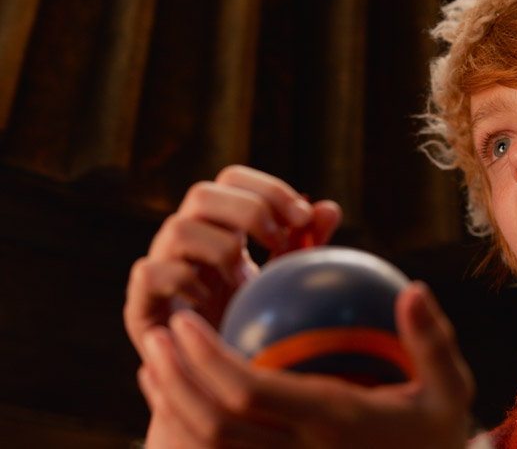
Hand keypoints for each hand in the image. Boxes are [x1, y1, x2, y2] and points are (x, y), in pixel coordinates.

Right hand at [124, 165, 341, 360]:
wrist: (218, 385)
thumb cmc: (251, 325)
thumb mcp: (284, 282)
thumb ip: (305, 246)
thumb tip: (329, 207)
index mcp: (219, 226)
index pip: (233, 180)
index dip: (267, 189)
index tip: (303, 217)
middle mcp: (186, 239)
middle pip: (202, 192)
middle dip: (249, 211)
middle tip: (277, 243)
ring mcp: (160, 267)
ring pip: (177, 227)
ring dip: (221, 250)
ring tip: (244, 282)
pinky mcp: (140, 303)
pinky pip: (149, 272)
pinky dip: (184, 281)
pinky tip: (208, 301)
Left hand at [137, 282, 475, 448]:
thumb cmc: (435, 437)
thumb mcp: (450, 391)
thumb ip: (432, 342)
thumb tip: (413, 288)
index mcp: (332, 423)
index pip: (250, 393)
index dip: (206, 359)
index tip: (186, 321)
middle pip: (213, 424)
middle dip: (174, 379)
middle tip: (159, 333)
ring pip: (208, 447)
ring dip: (170, 402)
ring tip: (156, 359)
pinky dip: (185, 427)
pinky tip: (175, 395)